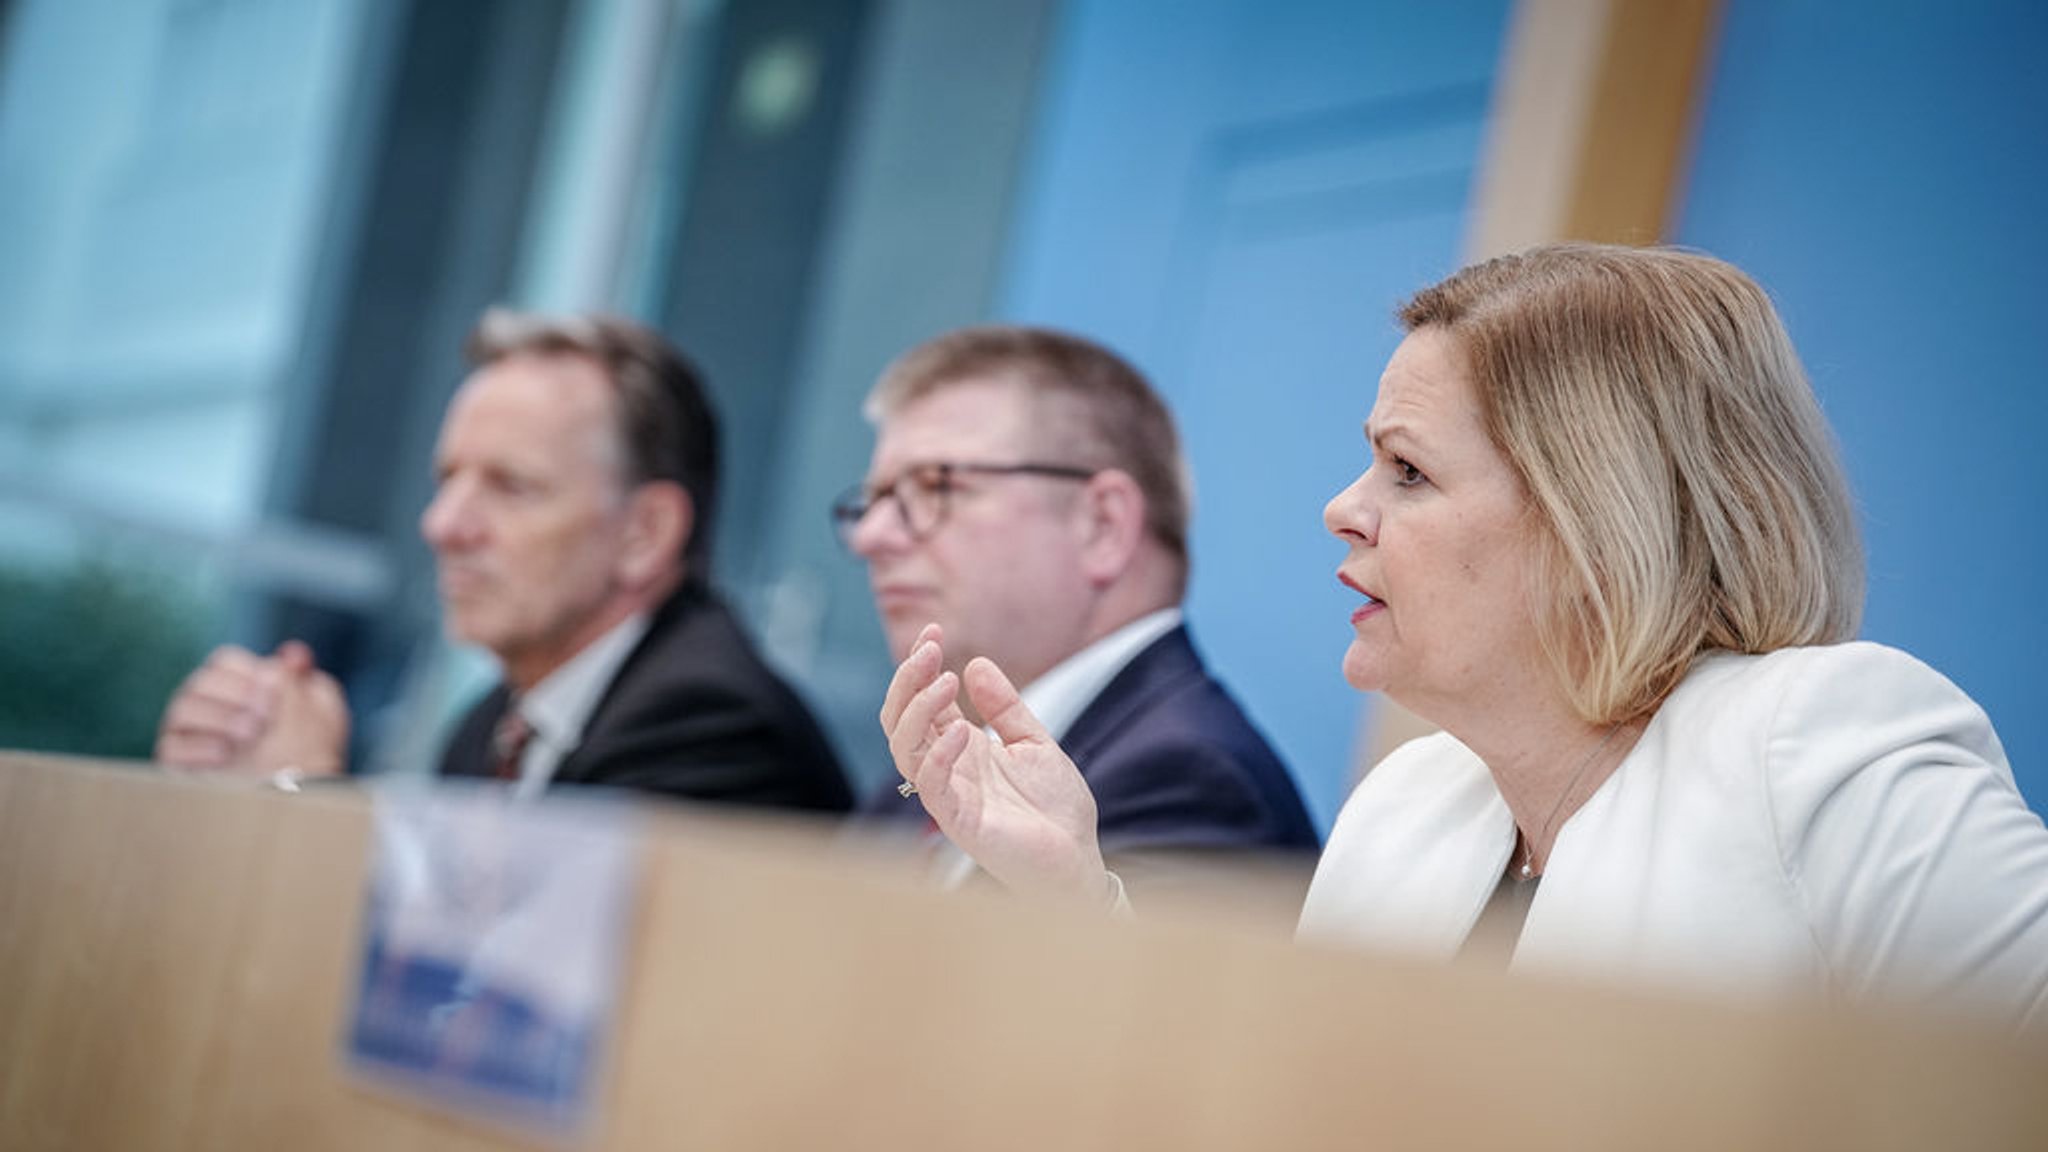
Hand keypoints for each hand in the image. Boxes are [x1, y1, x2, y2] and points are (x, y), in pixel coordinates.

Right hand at [155, 641, 349, 776]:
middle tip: (262, 720)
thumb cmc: (310, 758)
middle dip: (234, 696)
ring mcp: (194, 737)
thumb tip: (294, 652)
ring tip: (250, 736)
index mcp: (245, 690)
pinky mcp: (181, 767)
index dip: (246, 673)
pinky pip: (171, 746)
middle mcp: (214, 709)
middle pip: (200, 681)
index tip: (271, 694)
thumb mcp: (316, 713)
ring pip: (181, 708)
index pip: (225, 662)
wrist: (300, 805)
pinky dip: (198, 747)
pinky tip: (225, 755)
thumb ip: (301, 679)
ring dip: (219, 718)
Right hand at [880, 624, 1107, 901]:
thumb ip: (1005, 707)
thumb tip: (976, 663)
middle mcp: (947, 769)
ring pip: (904, 749)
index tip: (932, 632)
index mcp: (961, 749)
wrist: (1080, 857)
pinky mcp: (960, 823)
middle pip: (900, 722)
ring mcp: (949, 795)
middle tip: (929, 649)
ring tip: (944, 680)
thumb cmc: (1056, 808)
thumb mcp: (1034, 741)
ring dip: (918, 710)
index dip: (919, 667)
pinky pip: (932, 788)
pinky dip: (939, 756)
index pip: (922, 703)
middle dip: (907, 681)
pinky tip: (960, 731)